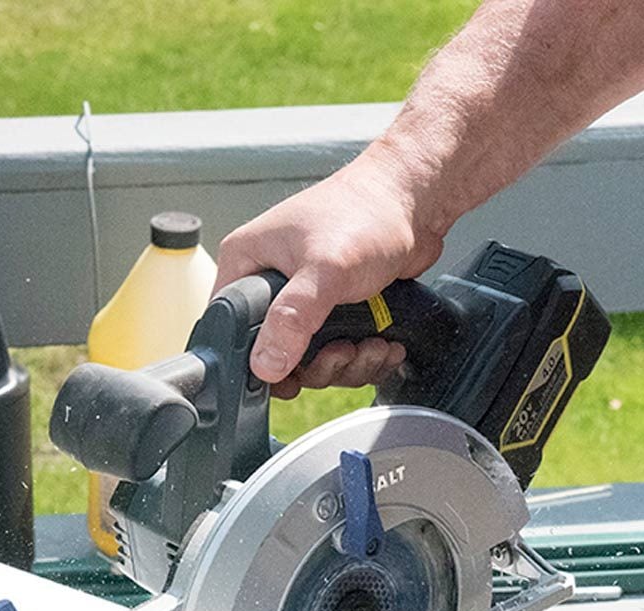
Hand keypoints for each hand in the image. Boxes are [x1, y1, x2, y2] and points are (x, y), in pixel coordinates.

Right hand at [214, 151, 444, 397]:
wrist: (415, 202)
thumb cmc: (366, 213)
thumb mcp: (324, 269)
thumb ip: (292, 318)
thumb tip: (264, 364)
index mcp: (248, 264)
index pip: (229, 329)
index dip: (254, 361)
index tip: (288, 376)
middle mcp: (271, 284)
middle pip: (276, 355)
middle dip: (317, 366)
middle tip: (342, 352)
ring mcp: (304, 301)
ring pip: (312, 360)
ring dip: (347, 364)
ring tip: (372, 346)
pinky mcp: (334, 313)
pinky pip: (340, 355)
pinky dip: (364, 358)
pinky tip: (384, 345)